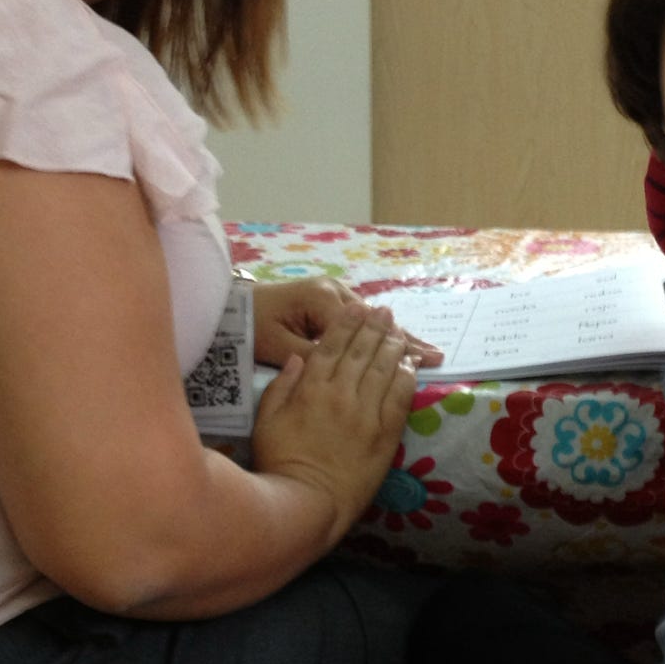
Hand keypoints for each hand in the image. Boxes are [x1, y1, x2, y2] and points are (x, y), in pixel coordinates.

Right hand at [250, 302, 418, 529]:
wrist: (307, 502)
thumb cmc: (279, 462)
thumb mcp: (266, 420)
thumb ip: (281, 385)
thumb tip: (299, 357)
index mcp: (310, 388)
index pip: (331, 345)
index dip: (346, 323)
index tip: (357, 308)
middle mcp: (341, 394)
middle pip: (361, 351)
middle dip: (374, 327)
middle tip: (384, 311)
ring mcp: (366, 413)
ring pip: (384, 368)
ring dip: (393, 345)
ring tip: (398, 329)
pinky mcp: (385, 433)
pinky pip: (400, 397)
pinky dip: (406, 376)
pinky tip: (410, 363)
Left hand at [252, 277, 443, 368]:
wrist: (229, 309)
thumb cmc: (252, 328)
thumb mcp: (279, 346)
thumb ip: (315, 357)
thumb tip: (346, 371)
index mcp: (323, 300)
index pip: (365, 328)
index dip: (393, 346)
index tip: (419, 362)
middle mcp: (333, 292)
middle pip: (375, 320)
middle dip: (405, 339)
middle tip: (436, 356)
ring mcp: (330, 295)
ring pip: (370, 320)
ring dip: (396, 336)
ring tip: (425, 351)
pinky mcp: (326, 303)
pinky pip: (359, 320)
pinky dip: (379, 334)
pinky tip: (396, 343)